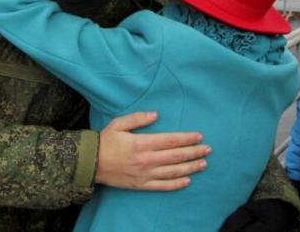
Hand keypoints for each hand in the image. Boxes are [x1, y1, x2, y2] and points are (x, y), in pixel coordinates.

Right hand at [95, 111, 210, 190]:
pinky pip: (163, 186)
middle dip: (194, 152)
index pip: (171, 140)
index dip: (187, 138)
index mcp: (142, 143)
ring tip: (203, 164)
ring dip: (190, 167)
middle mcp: (147, 160)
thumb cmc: (105, 141)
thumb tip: (156, 114)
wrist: (91, 164)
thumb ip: (138, 118)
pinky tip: (187, 180)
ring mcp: (145, 174)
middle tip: (208, 149)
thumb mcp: (119, 124)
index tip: (199, 136)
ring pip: (173, 172)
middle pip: (176, 156)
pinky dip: (177, 184)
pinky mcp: (141, 185)